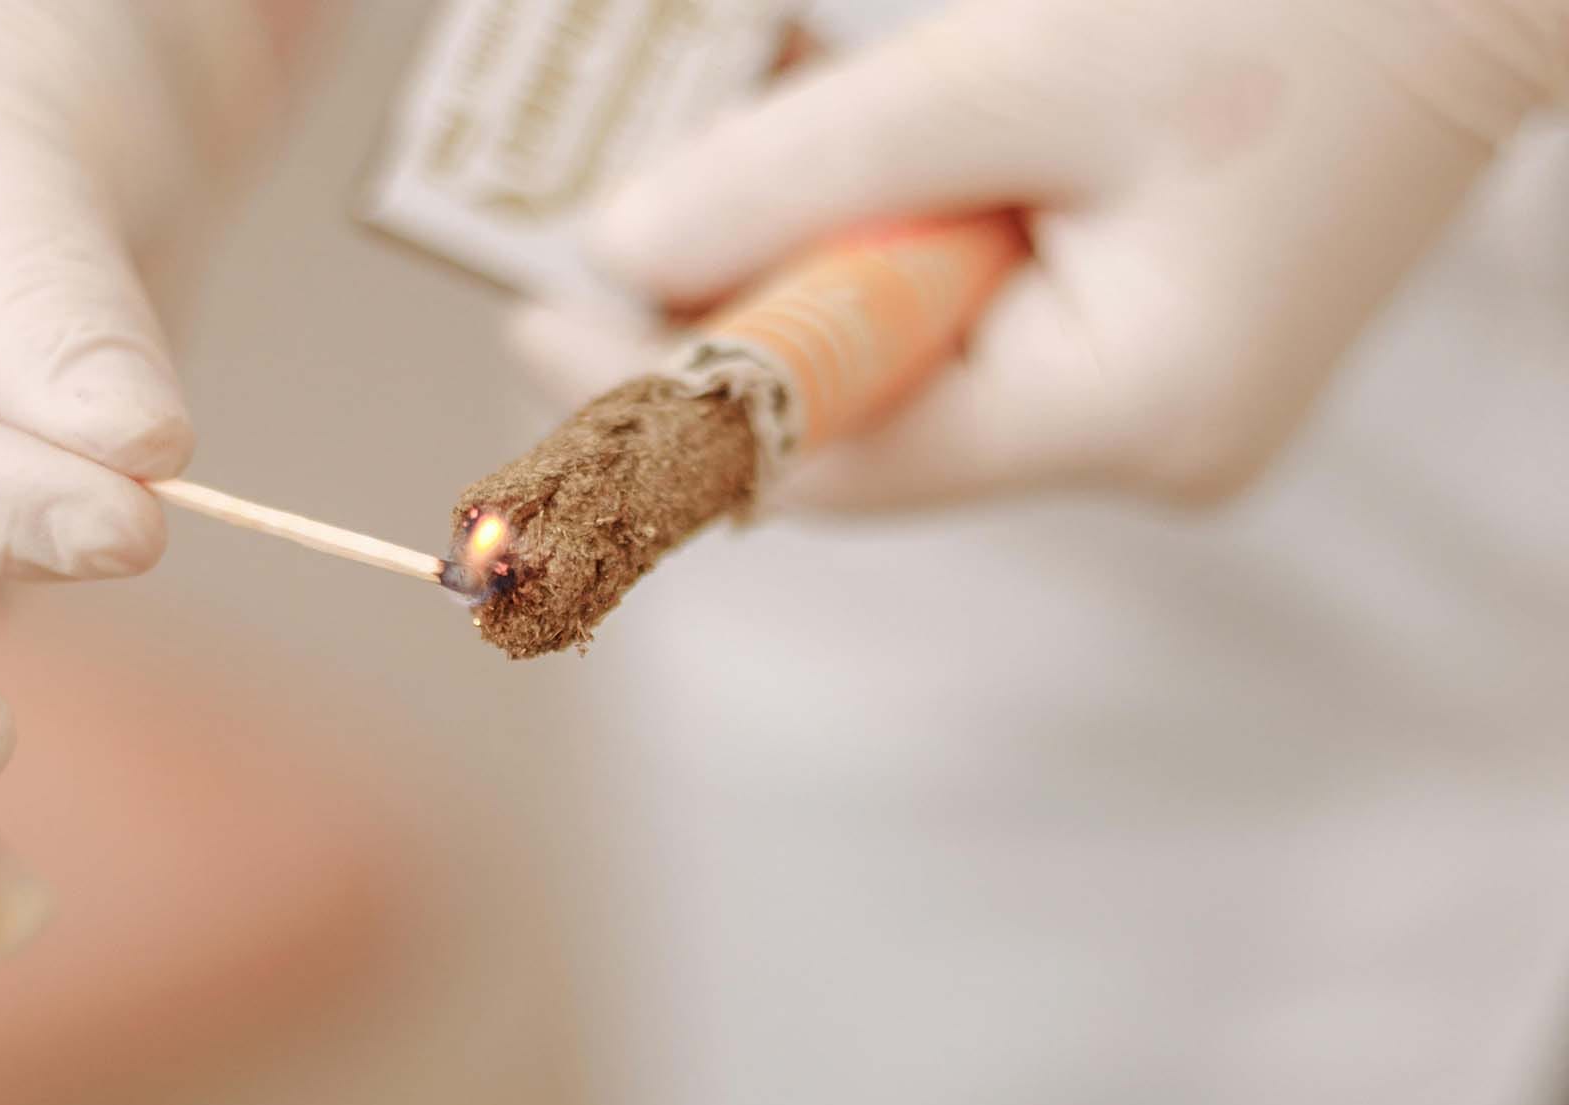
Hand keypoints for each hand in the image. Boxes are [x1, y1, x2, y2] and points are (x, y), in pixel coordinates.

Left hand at [512, 0, 1565, 508]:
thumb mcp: (1012, 72)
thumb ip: (803, 173)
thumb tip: (626, 250)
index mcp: (1132, 412)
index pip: (837, 460)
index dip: (668, 408)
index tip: (529, 328)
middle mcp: (1142, 442)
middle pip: (866, 420)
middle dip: (721, 332)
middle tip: (580, 249)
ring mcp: (1148, 400)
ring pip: (909, 366)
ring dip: (799, 280)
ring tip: (690, 201)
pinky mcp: (1143, 339)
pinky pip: (965, 320)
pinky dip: (882, 253)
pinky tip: (822, 190)